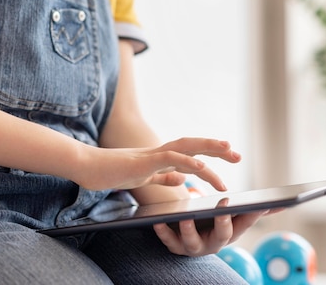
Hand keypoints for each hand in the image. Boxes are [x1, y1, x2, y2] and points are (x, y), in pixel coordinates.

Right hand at [75, 137, 240, 190]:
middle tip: (238, 154)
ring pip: (187, 147)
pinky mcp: (144, 161)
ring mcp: (153, 154)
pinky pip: (171, 159)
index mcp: (160, 158)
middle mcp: (160, 152)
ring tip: (229, 153)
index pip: (191, 153)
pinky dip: (188, 162)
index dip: (210, 154)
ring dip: (209, 149)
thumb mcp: (143, 178)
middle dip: (217, 149)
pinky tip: (202, 168)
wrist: (87, 167)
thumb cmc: (110, 172)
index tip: (230, 156)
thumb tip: (183, 180)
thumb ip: (163, 178)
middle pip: (194, 145)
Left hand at [152, 211, 266, 256]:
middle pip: (222, 235)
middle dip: (223, 221)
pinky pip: (168, 241)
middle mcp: (215, 244)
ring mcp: (194, 247)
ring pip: (192, 241)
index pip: (245, 223)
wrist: (187, 238)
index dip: (251, 214)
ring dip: (190, 228)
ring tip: (186, 216)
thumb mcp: (233, 218)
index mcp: (231, 233)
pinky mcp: (175, 247)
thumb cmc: (214, 223)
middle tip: (223, 207)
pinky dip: (162, 232)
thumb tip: (284, 203)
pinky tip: (157, 220)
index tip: (255, 203)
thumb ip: (255, 211)